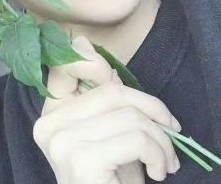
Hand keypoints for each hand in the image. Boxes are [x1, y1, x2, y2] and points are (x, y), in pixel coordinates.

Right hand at [33, 36, 180, 182]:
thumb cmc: (112, 180)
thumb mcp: (110, 133)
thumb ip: (105, 97)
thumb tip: (90, 50)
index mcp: (51, 114)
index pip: (63, 65)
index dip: (91, 59)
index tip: (113, 74)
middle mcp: (48, 125)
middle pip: (112, 89)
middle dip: (153, 109)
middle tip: (172, 132)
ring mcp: (61, 141)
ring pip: (129, 113)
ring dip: (162, 138)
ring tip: (165, 161)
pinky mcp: (80, 159)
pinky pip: (136, 136)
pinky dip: (159, 152)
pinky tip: (158, 172)